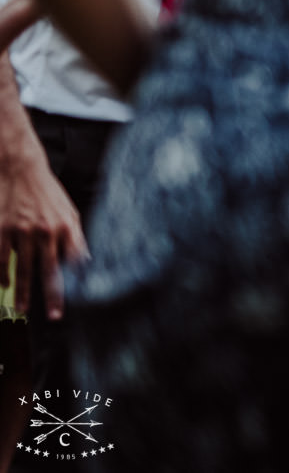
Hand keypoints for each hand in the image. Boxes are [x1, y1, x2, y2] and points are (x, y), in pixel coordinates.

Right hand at [0, 151, 85, 320]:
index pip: (74, 261)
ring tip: (23, 309)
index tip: (79, 298)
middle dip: (52, 296)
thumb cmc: (48, 194)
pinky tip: (4, 284)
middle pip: (49, 270)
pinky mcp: (1, 229)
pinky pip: (1, 258)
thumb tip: (84, 262)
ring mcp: (22, 231)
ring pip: (22, 269)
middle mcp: (46, 231)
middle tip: (54, 315)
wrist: (21, 170)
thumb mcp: (70, 212)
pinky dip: (2, 273)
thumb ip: (75, 237)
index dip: (76, 280)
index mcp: (67, 227)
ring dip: (23, 292)